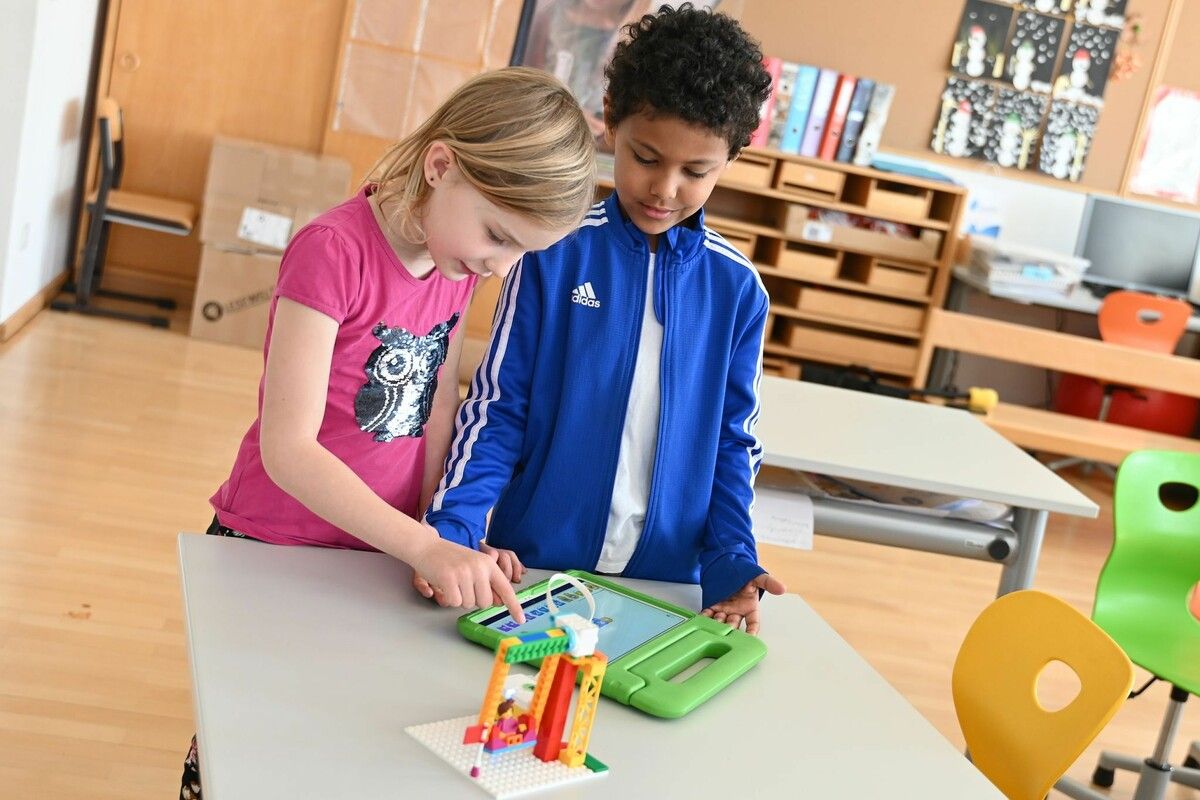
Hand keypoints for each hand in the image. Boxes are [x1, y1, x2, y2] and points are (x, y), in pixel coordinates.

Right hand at [409, 535, 524, 622]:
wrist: (427, 546)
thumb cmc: (451, 558)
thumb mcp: (474, 564)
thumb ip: (487, 581)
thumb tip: (497, 602)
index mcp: (488, 564)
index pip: (505, 588)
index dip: (514, 606)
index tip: (521, 619)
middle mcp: (479, 568)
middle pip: (485, 602)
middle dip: (475, 599)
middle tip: (463, 585)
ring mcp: (464, 573)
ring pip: (469, 604)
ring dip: (460, 598)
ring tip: (453, 581)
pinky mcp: (449, 579)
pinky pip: (454, 603)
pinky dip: (449, 598)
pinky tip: (445, 584)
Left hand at [700, 573, 785, 634]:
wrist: (729, 565)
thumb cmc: (745, 572)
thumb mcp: (758, 577)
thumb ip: (769, 583)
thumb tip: (782, 588)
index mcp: (749, 607)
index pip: (753, 623)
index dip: (752, 631)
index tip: (751, 637)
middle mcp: (737, 611)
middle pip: (734, 625)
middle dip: (730, 630)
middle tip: (727, 633)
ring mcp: (724, 609)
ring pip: (721, 621)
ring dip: (716, 625)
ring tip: (713, 628)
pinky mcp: (713, 606)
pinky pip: (708, 614)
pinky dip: (704, 617)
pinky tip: (701, 619)